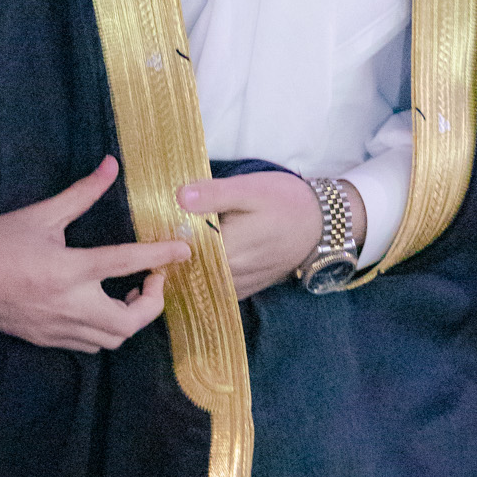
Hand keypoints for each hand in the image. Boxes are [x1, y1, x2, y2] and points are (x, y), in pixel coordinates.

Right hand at [0, 156, 190, 351]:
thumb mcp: (41, 214)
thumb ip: (81, 193)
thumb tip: (111, 165)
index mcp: (69, 270)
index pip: (127, 263)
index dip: (161, 256)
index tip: (185, 251)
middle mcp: (69, 305)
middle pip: (129, 322)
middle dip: (152, 302)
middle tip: (152, 278)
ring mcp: (57, 328)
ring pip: (111, 340)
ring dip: (130, 318)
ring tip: (129, 291)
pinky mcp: (46, 340)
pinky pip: (89, 345)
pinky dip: (105, 329)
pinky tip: (101, 305)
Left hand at [176, 171, 367, 299]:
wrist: (324, 224)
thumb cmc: (287, 202)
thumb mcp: (250, 189)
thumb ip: (214, 195)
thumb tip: (178, 196)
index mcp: (228, 251)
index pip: (180, 251)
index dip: (163, 240)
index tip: (152, 225)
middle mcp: (231, 276)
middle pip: (187, 269)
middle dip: (171, 256)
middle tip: (158, 235)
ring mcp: (240, 285)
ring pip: (200, 281)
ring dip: (184, 268)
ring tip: (172, 248)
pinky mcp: (247, 287)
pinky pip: (215, 287)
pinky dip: (202, 276)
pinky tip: (196, 259)